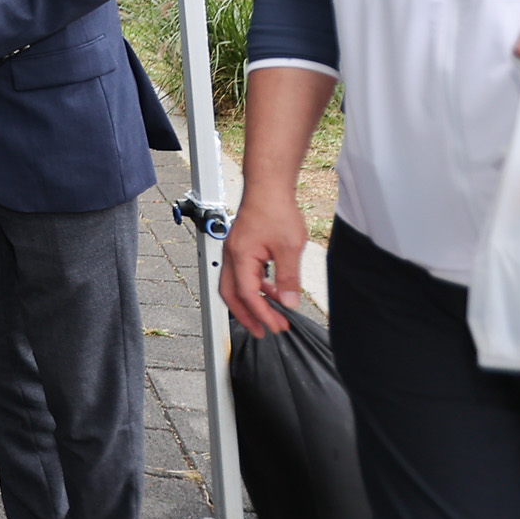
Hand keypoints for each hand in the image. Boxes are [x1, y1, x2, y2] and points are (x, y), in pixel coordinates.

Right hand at [220, 191, 307, 334]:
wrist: (268, 186)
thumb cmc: (275, 209)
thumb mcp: (289, 248)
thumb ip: (288, 278)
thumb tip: (289, 302)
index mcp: (240, 257)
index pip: (247, 294)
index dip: (261, 314)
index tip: (276, 327)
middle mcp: (231, 256)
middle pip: (230, 294)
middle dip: (246, 316)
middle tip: (262, 331)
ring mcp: (234, 251)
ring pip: (233, 285)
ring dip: (250, 303)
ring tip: (271, 314)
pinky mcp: (240, 247)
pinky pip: (242, 274)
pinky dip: (254, 287)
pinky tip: (271, 290)